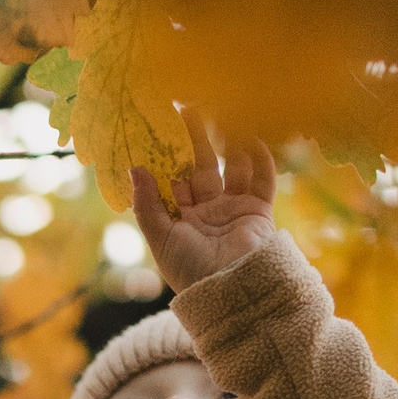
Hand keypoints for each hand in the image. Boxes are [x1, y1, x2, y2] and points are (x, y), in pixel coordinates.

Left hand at [130, 117, 277, 291]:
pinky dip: (260, 156)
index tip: (161, 124)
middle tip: (190, 105)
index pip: (174, 178)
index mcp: (181, 219)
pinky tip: (253, 132)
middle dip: (197, 138)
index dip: (168, 153)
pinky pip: (262, 178)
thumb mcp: (161, 239)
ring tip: (222, 109)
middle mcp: (208, 211)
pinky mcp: (259, 211)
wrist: (233, 293)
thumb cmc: (191, 272)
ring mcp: (235, 210)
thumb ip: (146, 205)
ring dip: (229, 139)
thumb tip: (135, 168)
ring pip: (233, 166)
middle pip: (203, 166)